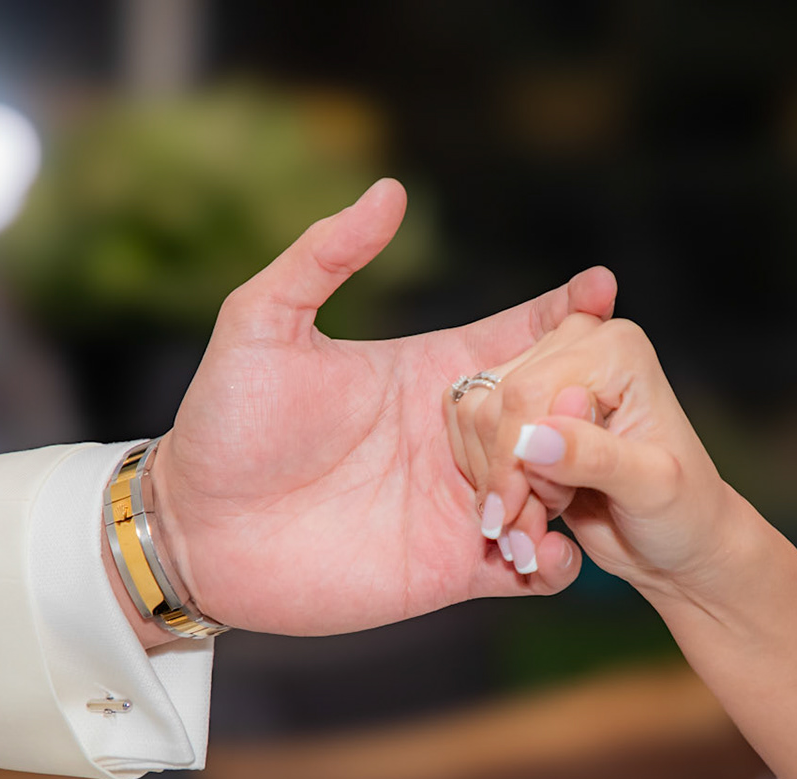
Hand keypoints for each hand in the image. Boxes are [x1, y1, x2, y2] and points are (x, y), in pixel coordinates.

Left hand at [142, 178, 613, 635]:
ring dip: (574, 485)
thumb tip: (391, 191)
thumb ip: (324, 256)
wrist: (194, 531)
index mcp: (428, 371)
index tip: (603, 290)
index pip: (520, 335)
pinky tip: (544, 550)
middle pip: (557, 413)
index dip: (566, 311)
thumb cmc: (223, 424)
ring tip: (558, 484)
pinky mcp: (454, 570)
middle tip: (574, 406)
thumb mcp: (262, 323)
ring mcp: (461, 505)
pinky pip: (534, 568)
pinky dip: (557, 560)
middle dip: (582, 405)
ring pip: (558, 490)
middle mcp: (456, 436)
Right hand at [456, 315, 752, 605]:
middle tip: (541, 520)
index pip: (527, 391)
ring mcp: (550, 380)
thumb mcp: (651, 489)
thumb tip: (533, 438)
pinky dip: (493, 488)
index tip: (514, 512)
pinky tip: (529, 513)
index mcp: (616, 350)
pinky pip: (475, 441)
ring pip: (476, 423)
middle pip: (493, 404)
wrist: (677, 542)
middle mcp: (580, 350)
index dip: (511, 455)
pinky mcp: (529, 414)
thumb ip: (595, 459)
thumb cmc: (683, 512)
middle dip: (507, 476)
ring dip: (499, 487)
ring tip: (541, 518)